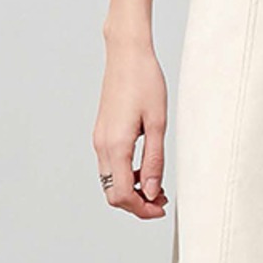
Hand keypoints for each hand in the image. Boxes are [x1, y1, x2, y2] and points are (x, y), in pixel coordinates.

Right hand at [93, 36, 169, 218]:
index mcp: (115, 145)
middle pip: (113, 193)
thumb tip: (153, 192)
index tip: (162, 208)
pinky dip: (127, 174)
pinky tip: (146, 166)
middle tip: (163, 200)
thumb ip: (154, 159)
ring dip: (132, 189)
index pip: (122, 195)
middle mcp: (101, 145)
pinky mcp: (102, 132)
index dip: (142, 209)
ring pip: (110, 181)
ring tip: (159, 184)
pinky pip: (110, 165)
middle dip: (137, 203)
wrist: (127, 53)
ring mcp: (99, 139)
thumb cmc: (145, 81)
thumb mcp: (157, 122)